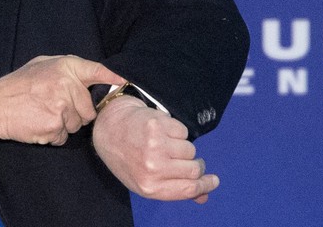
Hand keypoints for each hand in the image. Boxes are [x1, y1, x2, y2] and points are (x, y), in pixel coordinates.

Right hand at [0, 55, 124, 145]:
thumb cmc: (16, 86)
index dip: (112, 77)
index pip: (96, 71)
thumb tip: (94, 75)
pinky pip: (64, 137)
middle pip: (88, 109)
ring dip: (63, 125)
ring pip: (77, 124)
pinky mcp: (55, 126)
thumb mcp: (41, 66)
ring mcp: (62, 106)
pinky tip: (39, 125)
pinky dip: (53, 135)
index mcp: (64, 67)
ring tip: (43, 115)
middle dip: (75, 113)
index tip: (124, 81)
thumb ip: (66, 69)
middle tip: (53, 107)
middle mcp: (66, 84)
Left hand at [92, 95, 217, 203]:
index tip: (213, 180)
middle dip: (194, 163)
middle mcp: (152, 168)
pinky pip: (183, 131)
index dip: (205, 185)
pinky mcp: (157, 125)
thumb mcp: (145, 180)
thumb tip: (204, 197)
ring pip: (190, 148)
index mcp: (150, 187)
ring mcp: (155, 145)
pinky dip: (175, 130)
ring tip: (163, 143)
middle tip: (182, 158)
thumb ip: (174, 189)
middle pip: (194, 168)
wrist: (108, 128)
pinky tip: (160, 131)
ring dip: (181, 146)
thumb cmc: (128, 157)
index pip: (189, 189)